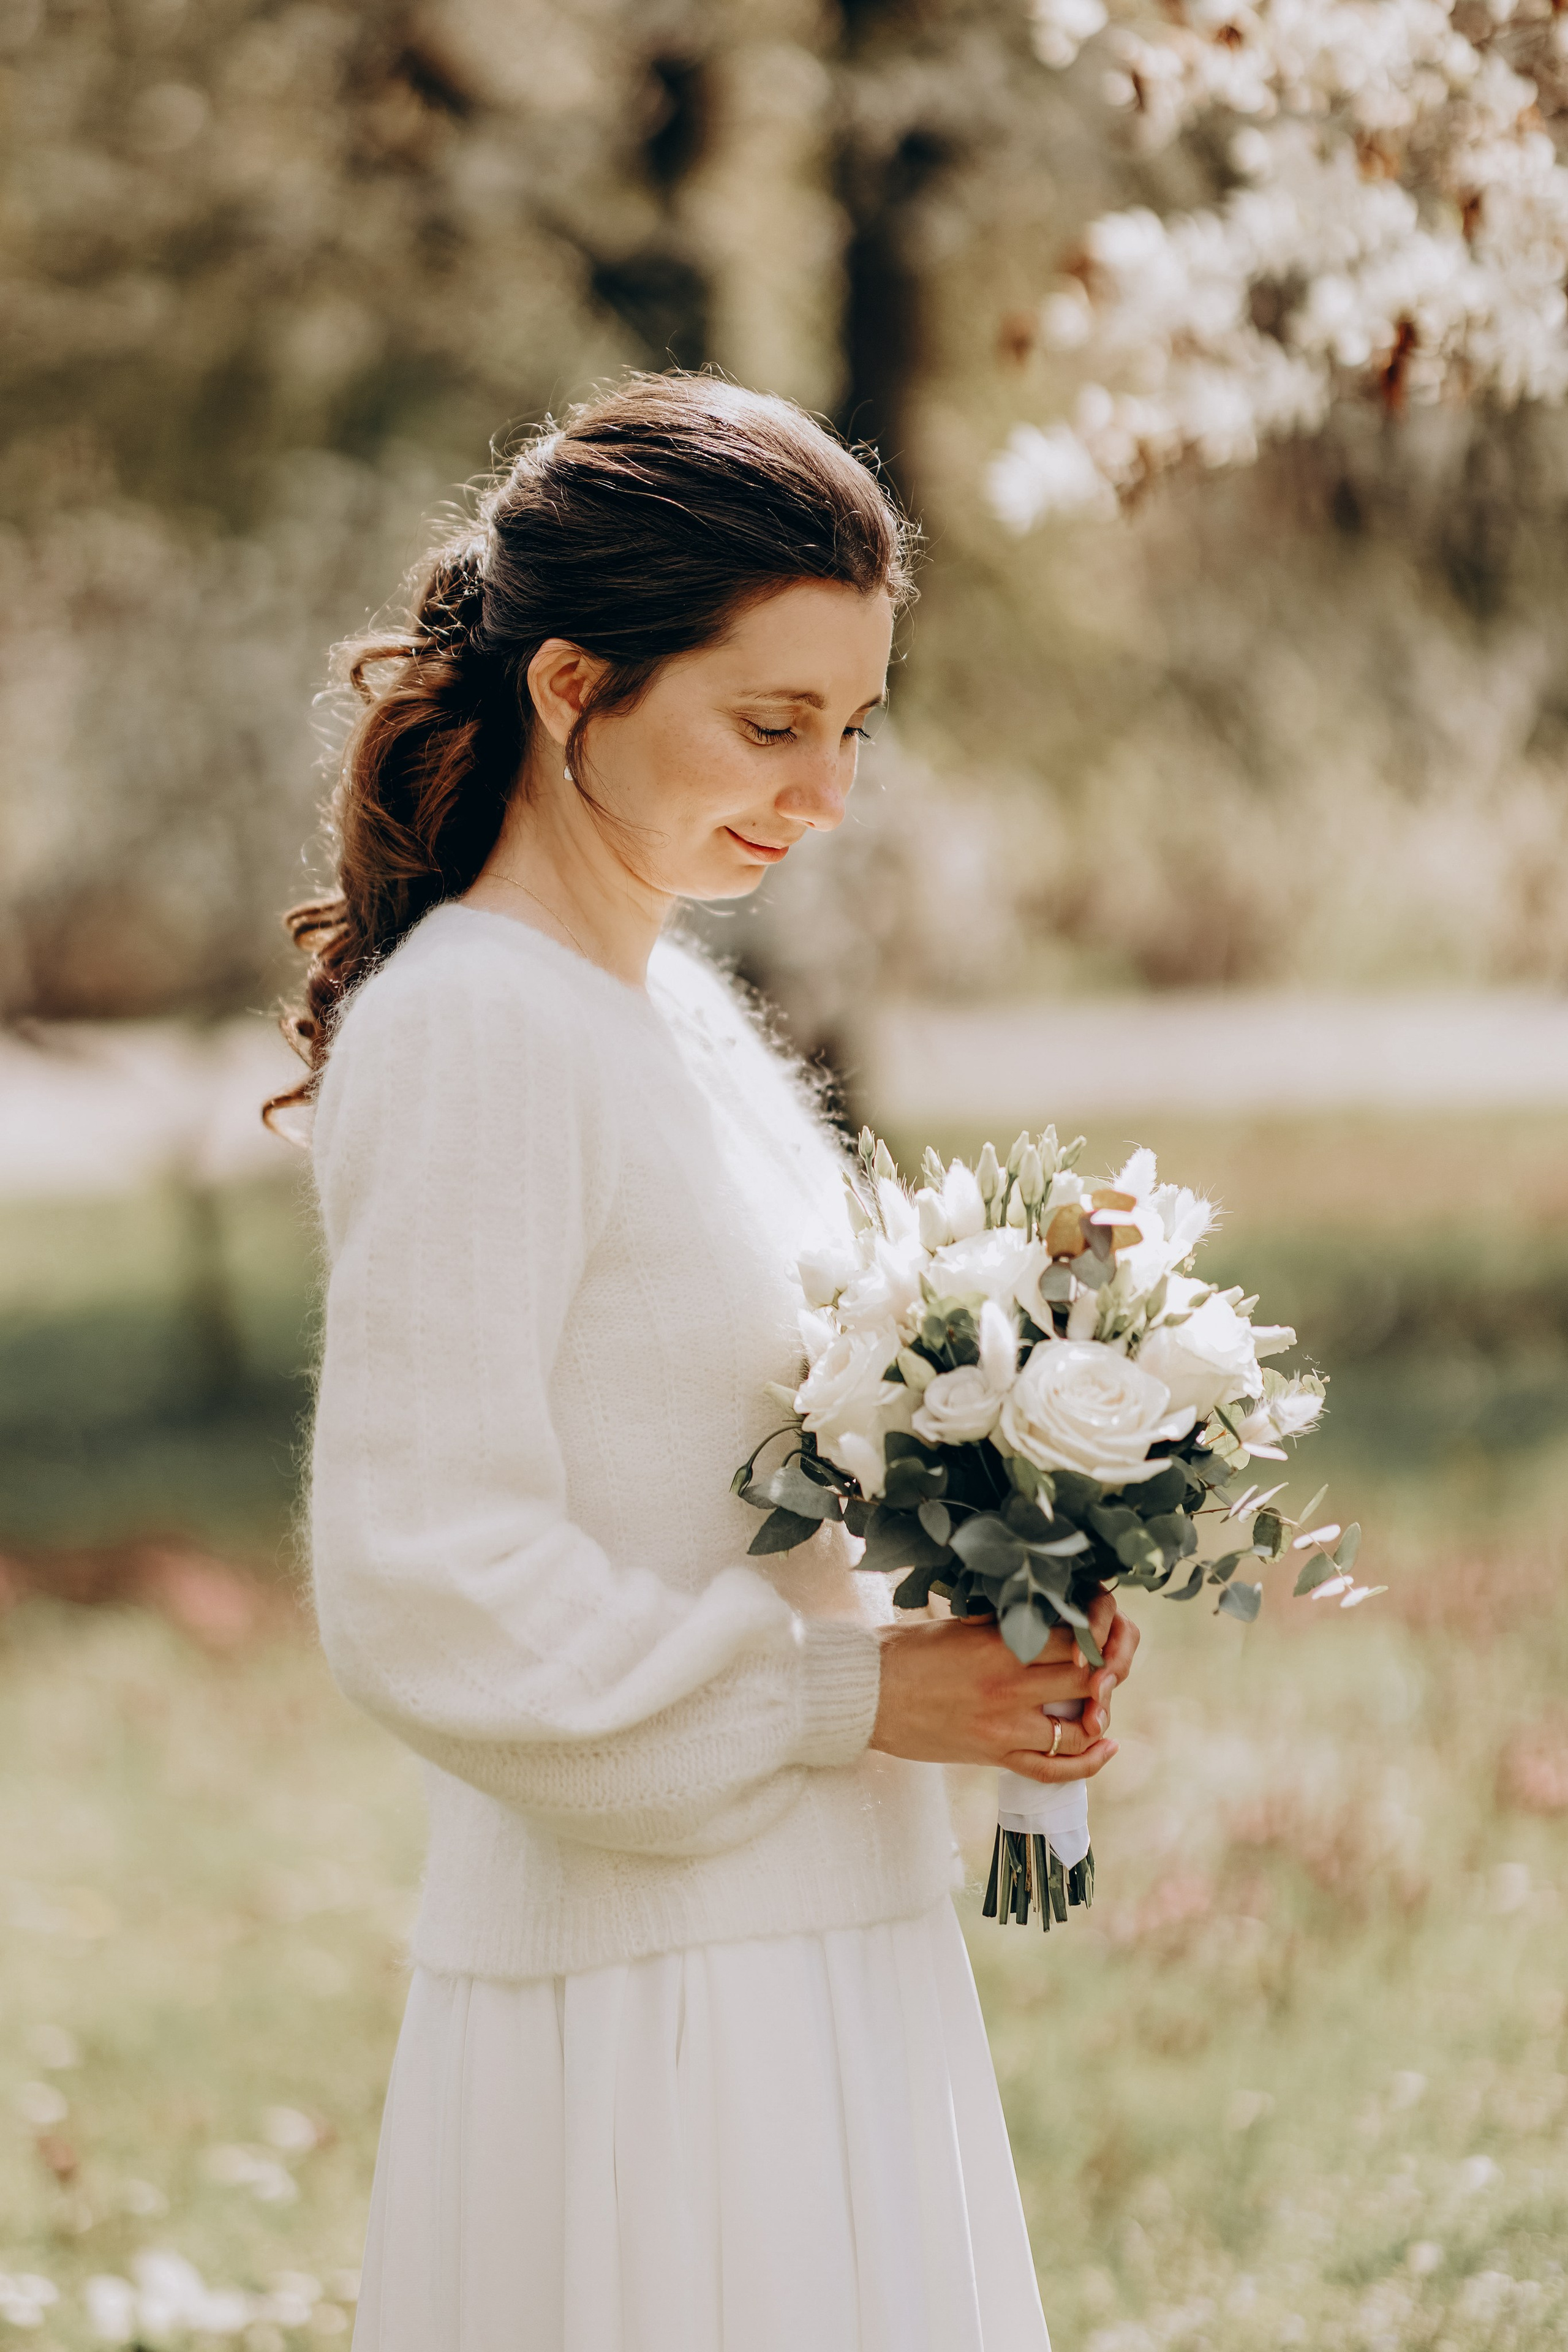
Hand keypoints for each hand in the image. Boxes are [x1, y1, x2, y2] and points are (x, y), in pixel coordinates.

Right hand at [869, 1593, 1138, 1782]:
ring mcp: (1003, 1727)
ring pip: (1079, 1728)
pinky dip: (1087, 1764)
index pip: (1073, 1635)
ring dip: (1098, 1716)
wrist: (865, 1696)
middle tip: (1103, 1666)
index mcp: (999, 1645)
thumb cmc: (905, 1651)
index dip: (1095, 1630)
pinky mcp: (993, 1755)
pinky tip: (1106, 1748)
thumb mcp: (959, 1623)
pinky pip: (1052, 1770)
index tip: (1096, 1627)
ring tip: (1101, 1705)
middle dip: (1105, 1671)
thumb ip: (1006, 1623)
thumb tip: (1048, 1616)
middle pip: (1086, 1679)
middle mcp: (1008, 1687)